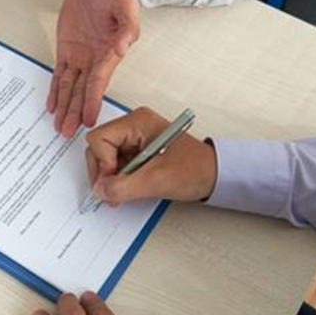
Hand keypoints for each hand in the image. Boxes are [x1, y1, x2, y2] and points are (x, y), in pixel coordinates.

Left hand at [47, 0, 140, 136]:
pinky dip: (55, 90)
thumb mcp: (127, 5)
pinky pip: (59, 74)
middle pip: (83, 91)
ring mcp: (80, 56)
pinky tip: (52, 106)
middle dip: (75, 112)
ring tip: (60, 126)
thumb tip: (124, 45)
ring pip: (70, 87)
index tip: (89, 119)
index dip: (92, 101)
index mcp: (110, 52)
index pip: (99, 82)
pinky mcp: (67, 50)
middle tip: (67, 132)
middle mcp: (95, 59)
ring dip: (65, 107)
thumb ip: (128, 26)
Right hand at [85, 107, 216, 204]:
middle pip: (98, 148)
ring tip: (125, 192)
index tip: (112, 181)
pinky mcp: (138, 152)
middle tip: (113, 192)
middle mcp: (133, 127)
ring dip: (111, 178)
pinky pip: (117, 165)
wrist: (217, 176)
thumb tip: (99, 190)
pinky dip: (119, 180)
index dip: (101, 163)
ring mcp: (135, 139)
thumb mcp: (156, 180)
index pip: (99, 139)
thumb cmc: (195, 169)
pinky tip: (130, 189)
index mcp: (137, 122)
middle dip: (103, 172)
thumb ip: (123, 187)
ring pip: (105, 158)